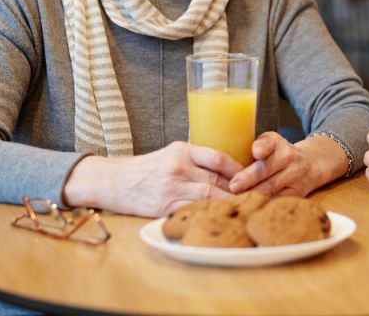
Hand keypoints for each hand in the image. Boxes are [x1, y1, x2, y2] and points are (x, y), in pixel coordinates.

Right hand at [62, 141, 242, 216]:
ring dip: (227, 203)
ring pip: (208, 196)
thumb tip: (229, 168)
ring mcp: (170, 188)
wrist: (113, 181)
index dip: (238, 169)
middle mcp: (178, 167)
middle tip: (255, 196)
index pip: (218, 157)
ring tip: (243, 208)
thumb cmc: (147, 168)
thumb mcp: (171, 153)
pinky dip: (208, 214)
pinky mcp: (163, 207)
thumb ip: (197, 159)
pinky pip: (192, 211)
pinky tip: (219, 217)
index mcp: (182, 150)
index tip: (250, 176)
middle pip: (217, 179)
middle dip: (238, 189)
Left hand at [229, 131, 339, 196]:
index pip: (269, 144)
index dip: (262, 148)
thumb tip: (226, 161)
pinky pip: (277, 201)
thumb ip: (253, 149)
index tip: (255, 153)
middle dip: (249, 179)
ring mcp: (296, 177)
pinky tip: (248, 209)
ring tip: (235, 200)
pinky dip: (262, 206)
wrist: (312, 164)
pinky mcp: (297, 194)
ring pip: (271, 188)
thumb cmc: (279, 155)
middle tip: (233, 186)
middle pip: (267, 169)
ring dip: (252, 195)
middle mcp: (290, 158)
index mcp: (278, 143)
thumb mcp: (269, 143)